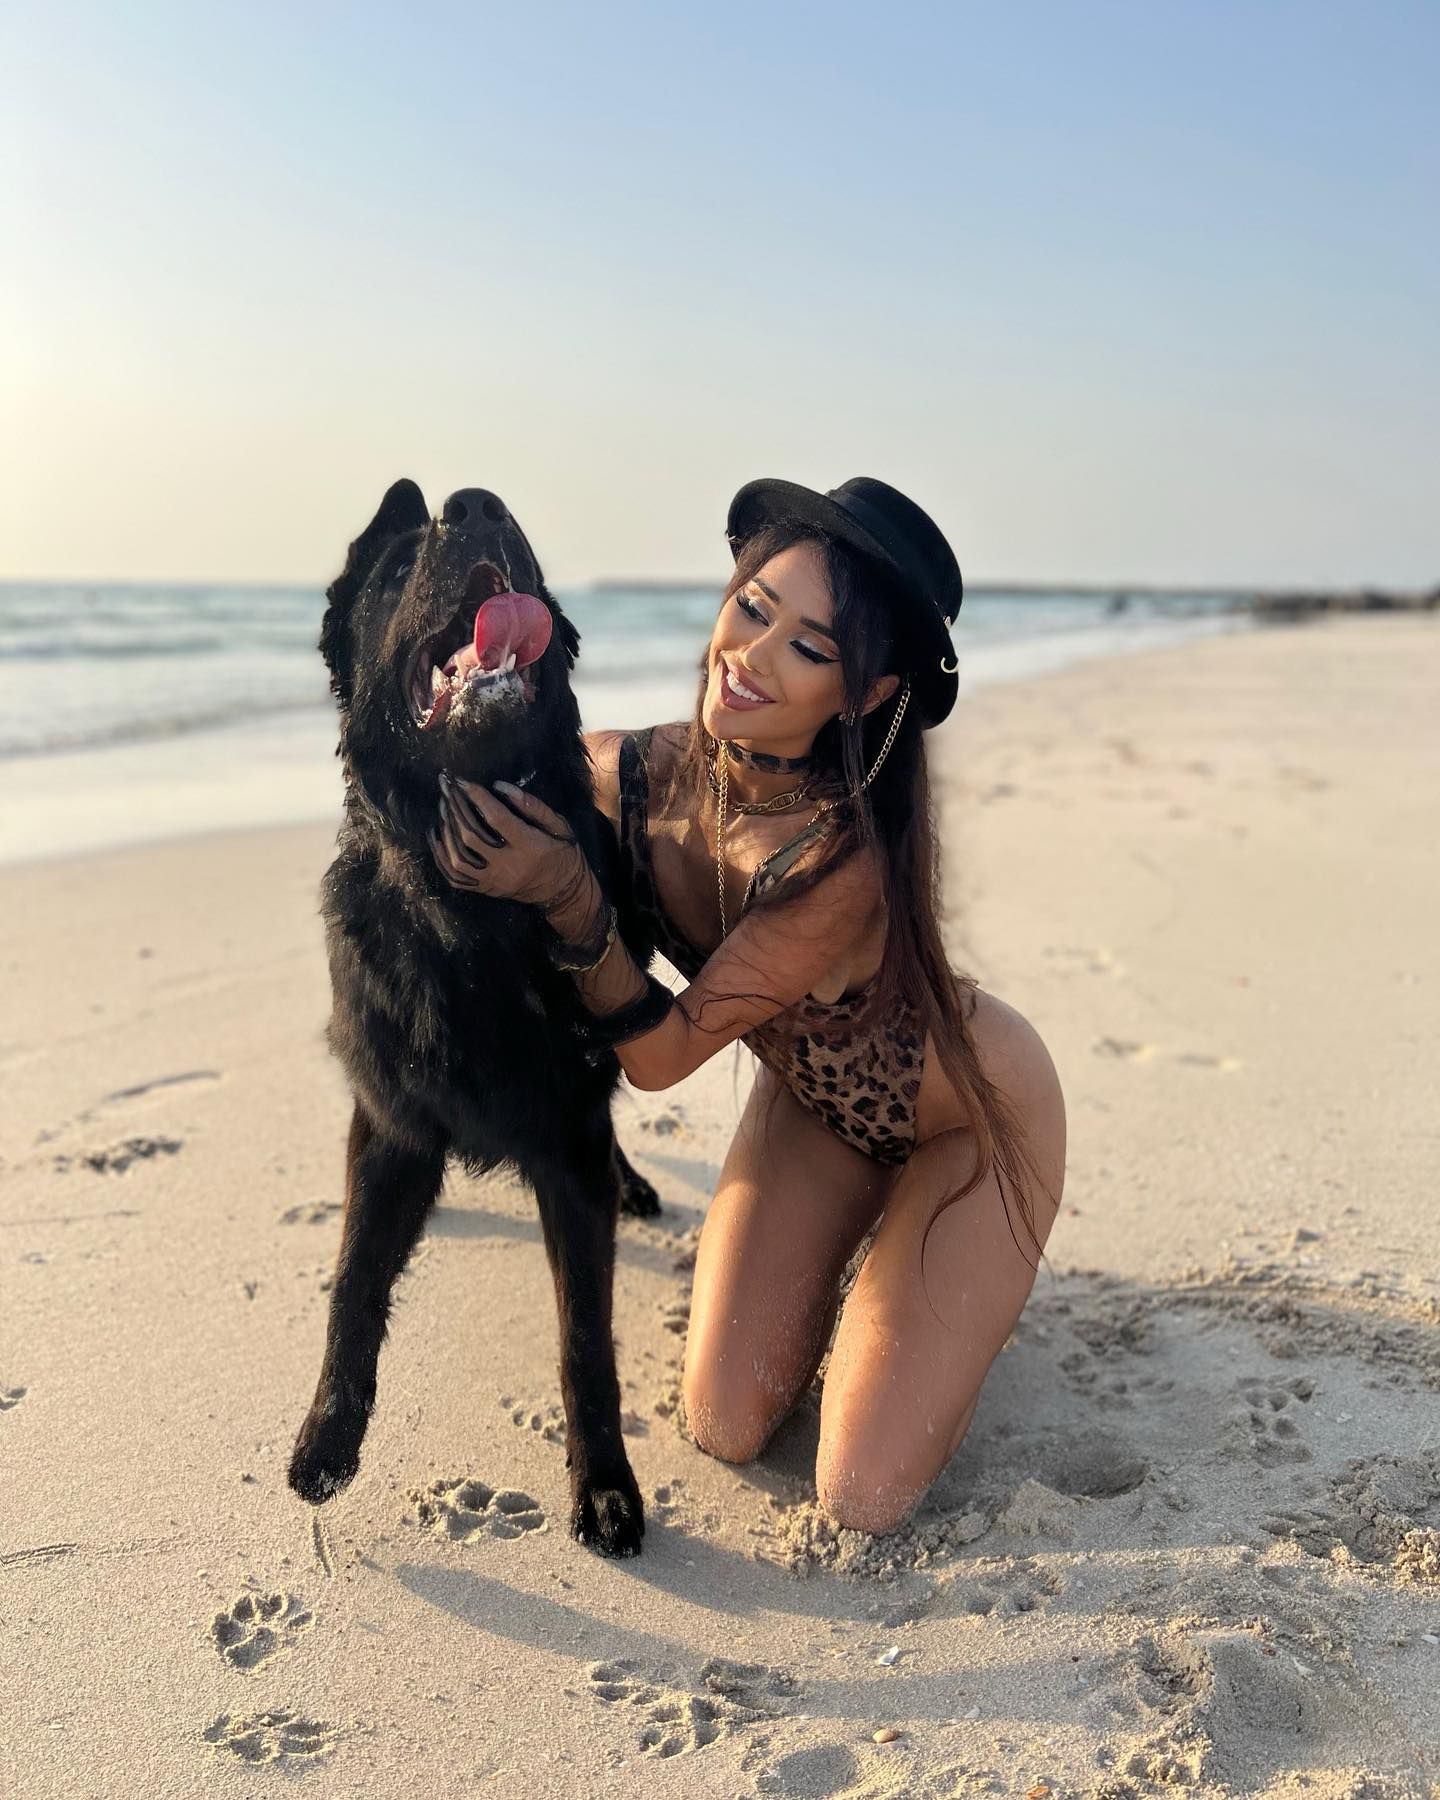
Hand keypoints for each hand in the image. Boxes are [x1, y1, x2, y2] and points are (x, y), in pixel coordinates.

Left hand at [430, 776, 594, 914]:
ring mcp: (494, 881)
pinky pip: (456, 878)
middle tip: (446, 789)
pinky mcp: (486, 890)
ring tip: (443, 809)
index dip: (477, 797)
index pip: (496, 819)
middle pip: (471, 837)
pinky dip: (441, 858)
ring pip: (458, 859)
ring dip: (446, 832)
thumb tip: (500, 786)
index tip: (462, 781)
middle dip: (455, 810)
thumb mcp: (559, 826)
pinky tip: (437, 837)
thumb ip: (533, 806)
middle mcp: (508, 866)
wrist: (564, 892)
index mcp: (529, 847)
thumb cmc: (563, 854)